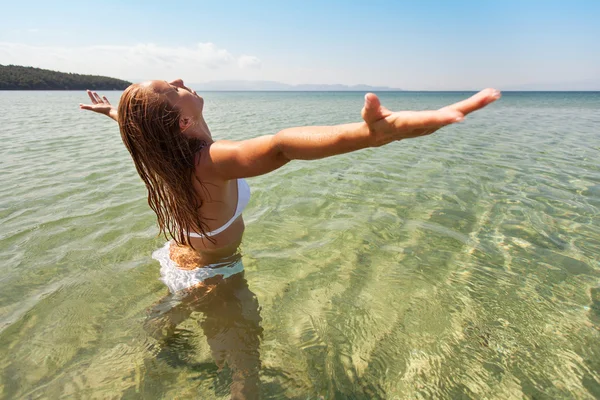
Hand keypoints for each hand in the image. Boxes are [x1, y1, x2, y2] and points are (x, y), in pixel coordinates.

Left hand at [79, 90, 117, 120]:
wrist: (112, 112)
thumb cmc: (103, 110)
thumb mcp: (94, 108)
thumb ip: (87, 107)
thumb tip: (80, 106)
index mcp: (95, 108)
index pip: (88, 105)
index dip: (84, 105)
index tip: (80, 104)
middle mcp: (98, 107)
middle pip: (93, 100)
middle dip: (90, 95)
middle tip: (88, 90)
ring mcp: (103, 106)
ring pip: (99, 100)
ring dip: (96, 96)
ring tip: (94, 92)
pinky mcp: (108, 105)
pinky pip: (105, 101)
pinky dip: (104, 99)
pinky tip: (103, 96)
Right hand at [362, 88, 500, 145]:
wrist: (379, 136)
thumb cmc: (373, 122)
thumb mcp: (369, 115)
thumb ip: (371, 107)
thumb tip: (369, 96)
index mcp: (410, 124)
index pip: (428, 120)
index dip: (442, 119)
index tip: (460, 117)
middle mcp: (425, 126)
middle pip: (450, 115)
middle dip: (471, 107)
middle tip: (491, 95)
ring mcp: (432, 125)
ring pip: (457, 113)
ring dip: (476, 104)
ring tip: (494, 93)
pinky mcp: (436, 121)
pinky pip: (456, 112)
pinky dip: (471, 104)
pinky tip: (485, 97)